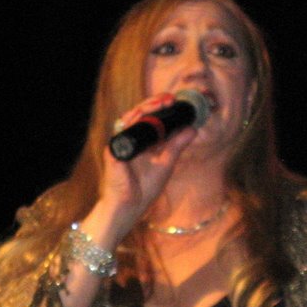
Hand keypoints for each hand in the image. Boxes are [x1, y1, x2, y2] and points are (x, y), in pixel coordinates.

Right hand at [86, 93, 197, 244]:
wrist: (129, 207)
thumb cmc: (144, 188)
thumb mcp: (166, 163)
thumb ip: (177, 145)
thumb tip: (193, 128)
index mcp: (144, 140)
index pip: (152, 117)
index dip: (163, 108)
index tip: (178, 102)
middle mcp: (132, 138)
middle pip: (141, 112)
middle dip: (156, 103)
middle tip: (171, 99)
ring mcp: (121, 142)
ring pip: (130, 116)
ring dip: (146, 107)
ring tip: (162, 103)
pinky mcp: (113, 148)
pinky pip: (122, 129)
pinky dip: (132, 121)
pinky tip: (143, 115)